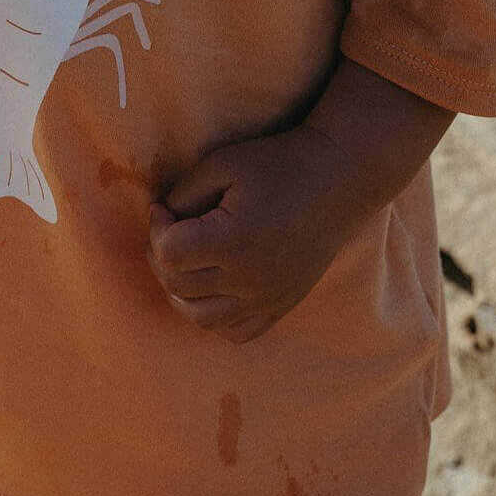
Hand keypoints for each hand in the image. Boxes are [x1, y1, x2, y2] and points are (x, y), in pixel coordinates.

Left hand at [146, 125, 360, 344]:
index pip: (168, 254)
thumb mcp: (222, 165)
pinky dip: (215, 316)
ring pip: (200, 318)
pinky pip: (236, 332)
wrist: (339, 178)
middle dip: (162, 256)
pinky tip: (214, 287)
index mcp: (234, 241)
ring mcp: (268, 298)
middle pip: (178, 286)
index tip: (166, 208)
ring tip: (187, 261)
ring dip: (180, 291)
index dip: (156, 229)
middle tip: (173, 229)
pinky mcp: (282, 305)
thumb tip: (160, 221)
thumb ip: (182, 195)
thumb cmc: (278, 163)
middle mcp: (251, 278)